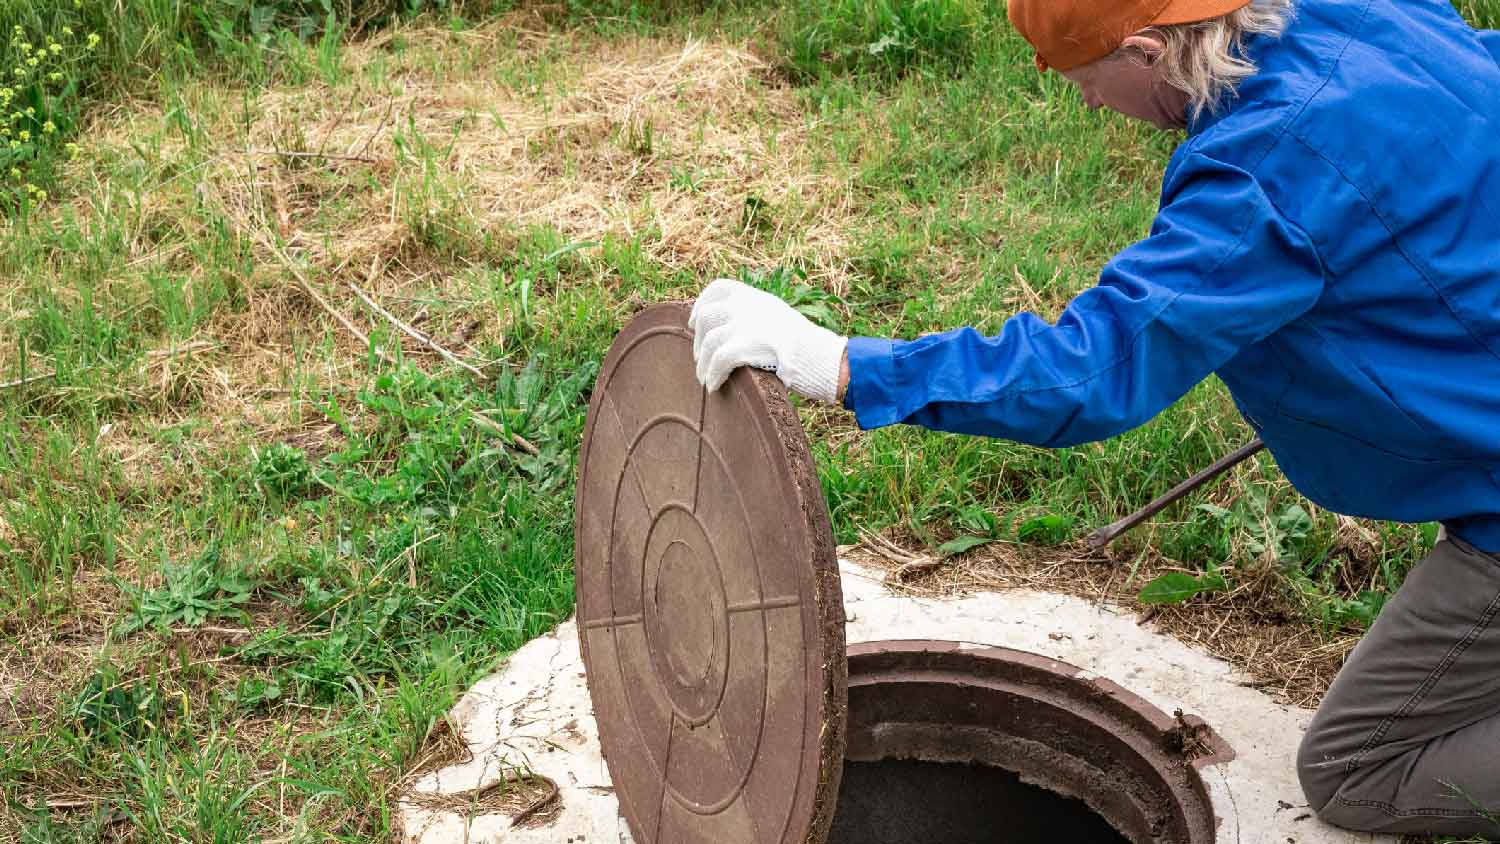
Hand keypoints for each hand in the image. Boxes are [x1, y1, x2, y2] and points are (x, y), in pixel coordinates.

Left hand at [689, 278, 847, 402]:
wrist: (821, 356)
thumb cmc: (804, 345)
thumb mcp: (779, 318)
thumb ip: (756, 317)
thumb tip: (732, 329)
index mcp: (757, 297)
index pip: (719, 288)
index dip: (701, 304)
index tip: (693, 322)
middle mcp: (749, 305)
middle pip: (707, 317)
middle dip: (699, 340)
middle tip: (700, 358)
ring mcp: (747, 324)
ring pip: (710, 341)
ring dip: (703, 363)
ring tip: (705, 378)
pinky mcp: (748, 345)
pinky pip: (718, 360)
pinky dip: (712, 374)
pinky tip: (714, 385)